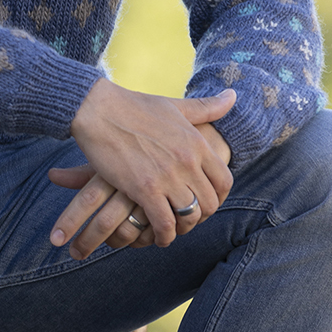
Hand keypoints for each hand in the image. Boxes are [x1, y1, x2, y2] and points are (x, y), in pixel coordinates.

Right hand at [49, 81, 234, 259]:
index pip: (224, 182)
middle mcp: (187, 161)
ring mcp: (167, 176)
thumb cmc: (134, 106)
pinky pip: (164, 223)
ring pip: (189, 216)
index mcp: (197, 143)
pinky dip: (164, 235)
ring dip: (183, 228)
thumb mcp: (176, 105)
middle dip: (200, 216)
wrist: (98, 109)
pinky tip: (158, 236)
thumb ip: (206, 107)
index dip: (218, 198)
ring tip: (173, 229)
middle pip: (209, 203)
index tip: (206, 203)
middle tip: (187, 219)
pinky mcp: (144, 188)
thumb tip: (233, 96)